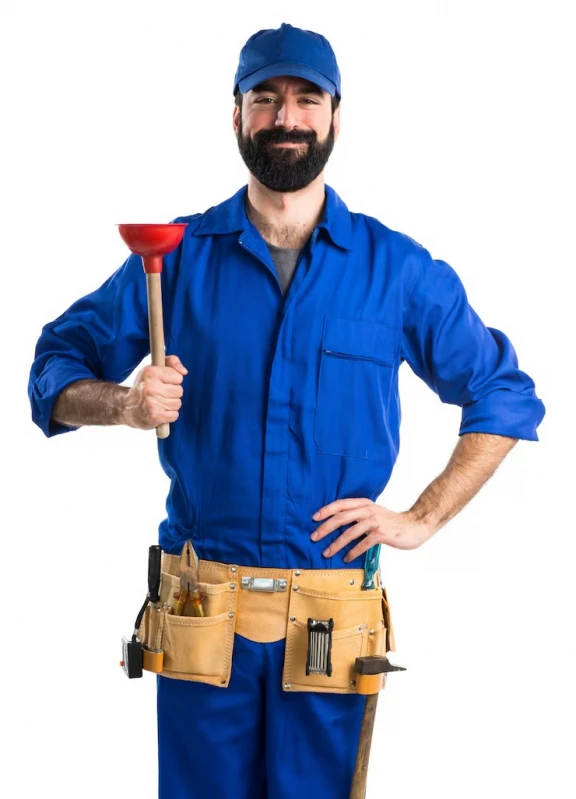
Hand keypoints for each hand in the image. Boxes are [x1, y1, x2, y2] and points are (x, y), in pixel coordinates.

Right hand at [122, 354, 186, 429]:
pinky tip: (160, 411)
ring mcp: (152, 403)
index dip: (173, 380)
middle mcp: (150, 387)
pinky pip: (174, 415)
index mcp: (150, 373)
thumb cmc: (144, 386)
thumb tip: (184, 371)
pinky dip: (169, 415)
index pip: (178, 377)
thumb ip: (171, 362)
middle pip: (179, 391)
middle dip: (173, 393)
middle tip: (161, 393)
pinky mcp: (155, 416)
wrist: (127, 407)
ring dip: (171, 404)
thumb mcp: (154, 368)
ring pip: (178, 404)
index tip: (164, 382)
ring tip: (159, 402)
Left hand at [310, 498, 434, 562]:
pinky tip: (346, 558)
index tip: (313, 518)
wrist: (415, 525)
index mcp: (364, 503)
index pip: (341, 504)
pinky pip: (362, 544)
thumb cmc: (392, 522)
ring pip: (350, 532)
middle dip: (325, 528)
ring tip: (326, 553)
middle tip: (313, 537)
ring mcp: (375, 522)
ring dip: (336, 544)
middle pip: (341, 518)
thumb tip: (339, 524)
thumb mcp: (374, 513)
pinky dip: (352, 552)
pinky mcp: (381, 534)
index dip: (326, 510)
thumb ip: (360, 515)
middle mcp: (368, 510)